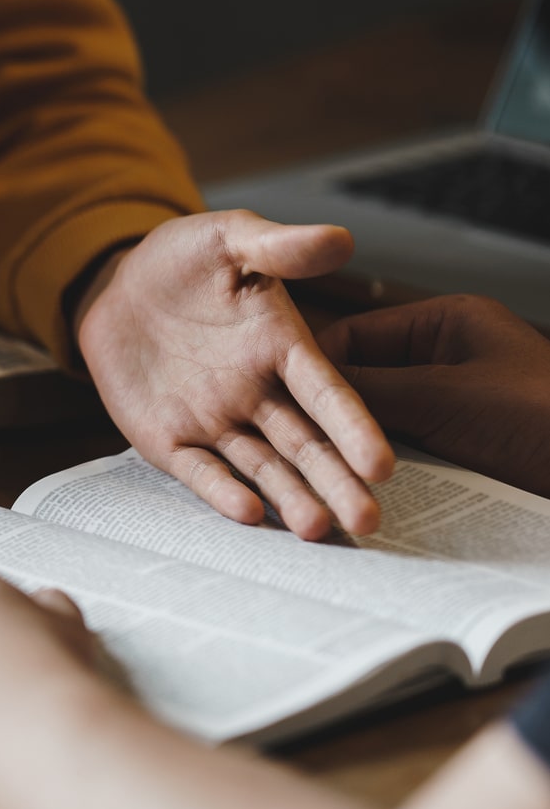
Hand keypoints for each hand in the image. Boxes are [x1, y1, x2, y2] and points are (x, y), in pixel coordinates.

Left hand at [74, 210, 393, 539]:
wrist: (119, 284)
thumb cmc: (185, 260)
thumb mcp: (230, 240)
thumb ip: (280, 247)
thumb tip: (340, 239)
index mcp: (282, 349)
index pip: (327, 394)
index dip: (353, 427)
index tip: (381, 464)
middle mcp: (258, 393)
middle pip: (305, 444)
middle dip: (336, 482)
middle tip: (367, 521)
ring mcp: (216, 420)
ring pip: (261, 467)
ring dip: (289, 498)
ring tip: (316, 530)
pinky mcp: (170, 438)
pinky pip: (199, 470)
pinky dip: (221, 490)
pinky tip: (246, 513)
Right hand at [319, 295, 549, 498]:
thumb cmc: (548, 418)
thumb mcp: (445, 398)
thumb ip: (372, 390)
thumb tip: (305, 394)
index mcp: (446, 323)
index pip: (353, 333)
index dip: (315, 367)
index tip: (285, 399)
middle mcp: (446, 356)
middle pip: (364, 378)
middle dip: (336, 412)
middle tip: (303, 441)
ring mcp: (454, 401)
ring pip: (382, 419)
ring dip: (360, 445)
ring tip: (331, 469)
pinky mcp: (462, 443)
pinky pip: (407, 450)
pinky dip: (387, 466)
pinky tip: (365, 486)